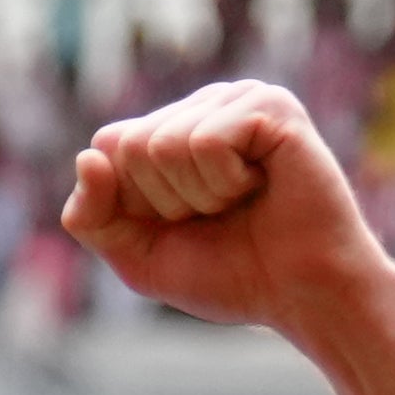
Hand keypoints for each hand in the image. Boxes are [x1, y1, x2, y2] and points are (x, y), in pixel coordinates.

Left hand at [60, 84, 394, 341]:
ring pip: (164, 145)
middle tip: (221, 215)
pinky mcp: (270, 107)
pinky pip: (205, 143)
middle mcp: (206, 104)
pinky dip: (226, 183)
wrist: (306, 295)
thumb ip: (93, 217)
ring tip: (244, 202)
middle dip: (167, 201)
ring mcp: (239, 99)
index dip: (135, 202)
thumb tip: (88, 158)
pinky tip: (262, 186)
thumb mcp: (140, 257)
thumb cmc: (234, 274)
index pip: (109, 145)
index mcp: (175, 128)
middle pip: (132, 145)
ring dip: (200, 196)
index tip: (186, 224)